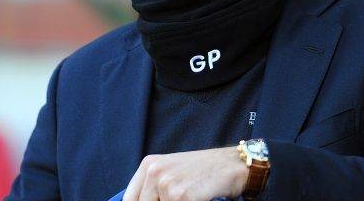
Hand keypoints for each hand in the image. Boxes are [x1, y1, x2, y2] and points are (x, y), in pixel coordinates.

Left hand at [123, 146, 247, 200]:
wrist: (233, 165)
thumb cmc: (203, 171)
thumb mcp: (172, 172)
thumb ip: (154, 190)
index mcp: (148, 165)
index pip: (130, 199)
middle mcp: (154, 171)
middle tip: (180, 199)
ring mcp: (167, 183)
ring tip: (192, 197)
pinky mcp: (182, 195)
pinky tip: (199, 198)